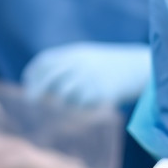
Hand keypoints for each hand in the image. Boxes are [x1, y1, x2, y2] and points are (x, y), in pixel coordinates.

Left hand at [22, 42, 151, 106]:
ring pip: (63, 93)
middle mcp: (80, 63)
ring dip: (56, 103)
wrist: (138, 67)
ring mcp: (90, 78)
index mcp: (75, 53)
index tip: (29, 85)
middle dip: (37, 92)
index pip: (44, 62)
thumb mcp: (87, 57)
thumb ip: (66, 65)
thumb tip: (39, 84)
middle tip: (33, 102)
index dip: (33, 74)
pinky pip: (79, 105)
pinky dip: (73, 111)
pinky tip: (73, 113)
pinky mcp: (100, 92)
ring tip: (55, 109)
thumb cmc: (108, 65)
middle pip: (49, 78)